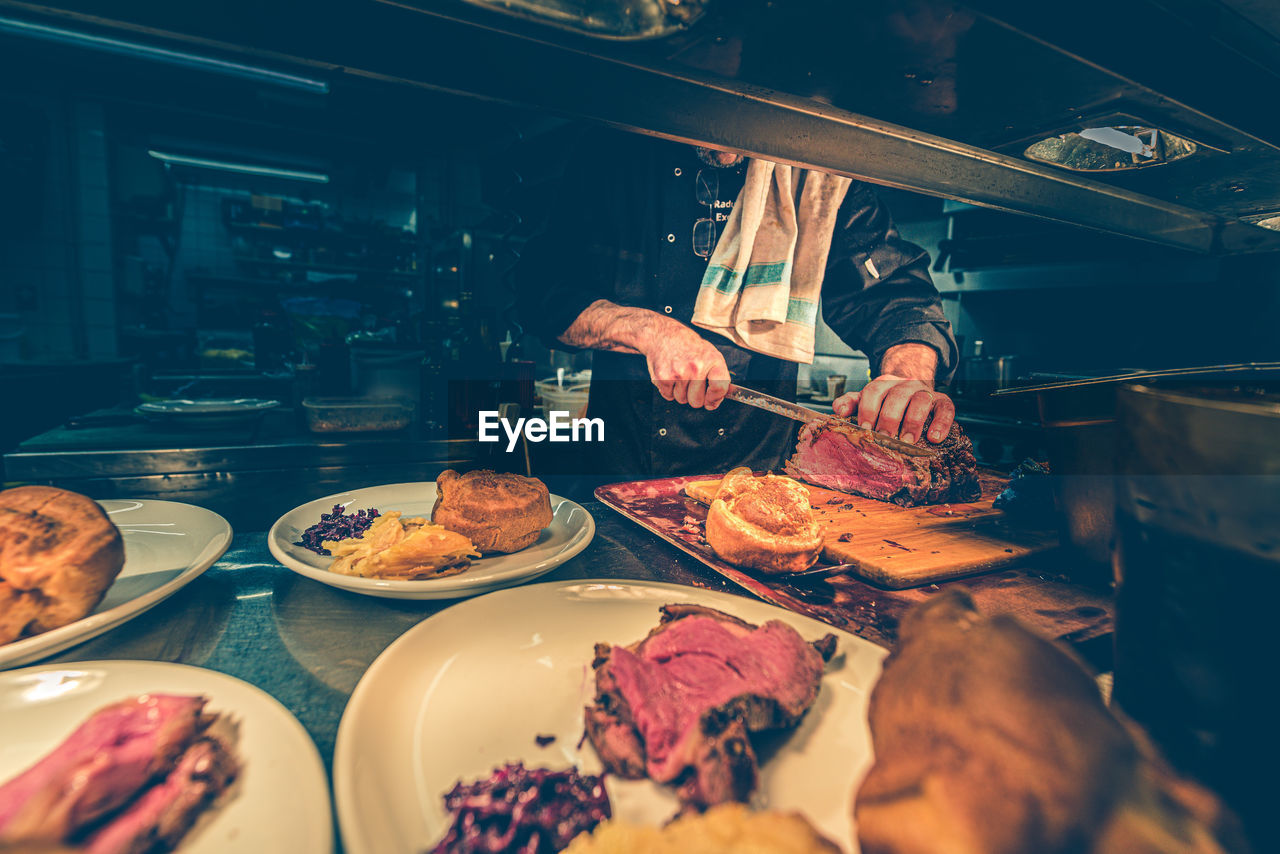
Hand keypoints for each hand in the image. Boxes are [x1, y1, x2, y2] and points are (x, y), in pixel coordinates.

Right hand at [641, 321, 730, 408]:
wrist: (664, 334)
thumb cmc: (688, 345)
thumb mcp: (709, 353)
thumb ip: (719, 375)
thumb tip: (727, 394)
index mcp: (712, 360)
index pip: (719, 387)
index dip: (715, 399)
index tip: (711, 401)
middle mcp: (696, 366)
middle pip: (697, 401)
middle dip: (693, 396)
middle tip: (690, 381)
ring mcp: (679, 372)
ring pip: (682, 400)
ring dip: (680, 391)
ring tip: (679, 374)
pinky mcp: (663, 377)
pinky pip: (668, 396)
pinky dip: (668, 389)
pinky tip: (670, 375)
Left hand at [833, 374, 954, 443]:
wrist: (913, 390)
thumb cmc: (885, 402)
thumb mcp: (866, 400)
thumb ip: (850, 403)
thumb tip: (839, 410)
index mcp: (883, 385)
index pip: (874, 391)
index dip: (869, 409)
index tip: (866, 429)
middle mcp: (905, 385)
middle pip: (897, 396)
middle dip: (890, 418)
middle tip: (885, 439)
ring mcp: (925, 392)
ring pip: (921, 400)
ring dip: (913, 421)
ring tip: (908, 441)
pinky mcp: (942, 401)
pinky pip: (946, 408)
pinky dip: (941, 423)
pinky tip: (935, 438)